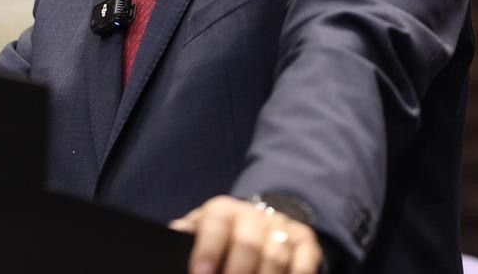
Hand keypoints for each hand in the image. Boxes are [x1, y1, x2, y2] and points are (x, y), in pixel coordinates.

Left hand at [170, 195, 322, 273]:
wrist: (263, 223)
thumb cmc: (222, 235)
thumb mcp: (202, 229)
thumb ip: (187, 234)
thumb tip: (172, 237)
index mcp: (223, 211)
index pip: (215, 225)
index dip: (208, 250)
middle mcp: (255, 215)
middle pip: (248, 244)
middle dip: (237, 272)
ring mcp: (282, 228)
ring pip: (275, 258)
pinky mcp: (305, 243)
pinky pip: (304, 265)